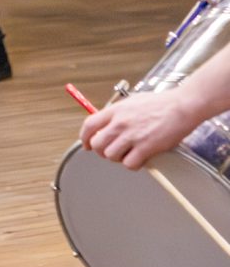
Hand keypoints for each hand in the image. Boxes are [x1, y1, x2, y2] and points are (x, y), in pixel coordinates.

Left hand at [83, 90, 207, 169]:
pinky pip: (130, 163)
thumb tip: (108, 123)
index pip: (89, 125)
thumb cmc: (161, 103)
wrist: (181, 106)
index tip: (86, 144)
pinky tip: (140, 160)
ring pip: (111, 155)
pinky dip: (133, 165)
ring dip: (118, 158)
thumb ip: (118, 113)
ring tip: (128, 154)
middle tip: (111, 151)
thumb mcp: (132, 101)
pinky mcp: (146, 147)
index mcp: (115, 110)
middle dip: (101, 151)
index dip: (84, 137)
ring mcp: (132, 135)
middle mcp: (120, 123)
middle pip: (97, 144)